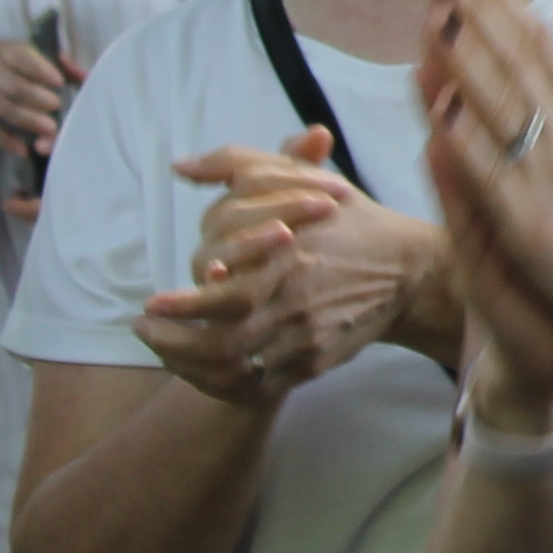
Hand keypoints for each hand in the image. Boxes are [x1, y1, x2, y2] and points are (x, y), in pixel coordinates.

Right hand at [0, 33, 76, 159]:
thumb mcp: (2, 48)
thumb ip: (29, 59)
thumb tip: (67, 69)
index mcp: (1, 52)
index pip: (21, 58)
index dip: (41, 70)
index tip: (59, 81)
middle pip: (14, 86)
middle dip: (37, 97)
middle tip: (56, 105)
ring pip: (4, 109)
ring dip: (28, 120)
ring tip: (50, 128)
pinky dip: (5, 140)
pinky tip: (21, 149)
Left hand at [135, 129, 452, 402]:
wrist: (409, 269)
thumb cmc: (348, 219)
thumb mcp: (299, 178)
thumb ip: (238, 164)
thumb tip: (181, 167)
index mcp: (291, 258)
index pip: (226, 295)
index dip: (186, 306)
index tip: (152, 304)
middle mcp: (298, 304)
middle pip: (223, 343)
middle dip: (173, 343)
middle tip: (144, 330)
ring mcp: (307, 340)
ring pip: (235, 372)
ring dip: (188, 367)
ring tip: (163, 349)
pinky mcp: (313, 365)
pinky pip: (256, 388)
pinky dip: (220, 384)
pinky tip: (199, 367)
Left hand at [420, 0, 552, 363]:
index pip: (544, 44)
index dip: (507, 5)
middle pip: (513, 65)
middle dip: (477, 18)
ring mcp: (545, 176)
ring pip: (494, 106)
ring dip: (460, 60)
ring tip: (432, 19)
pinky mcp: (522, 218)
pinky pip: (484, 166)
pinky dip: (459, 132)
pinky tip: (434, 99)